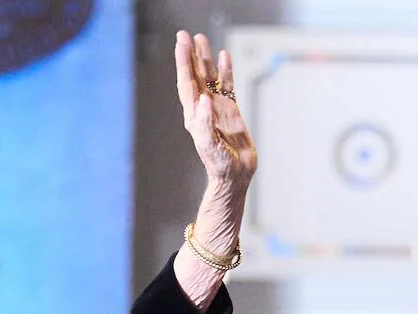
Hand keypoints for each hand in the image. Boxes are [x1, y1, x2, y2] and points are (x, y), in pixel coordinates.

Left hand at [175, 31, 256, 188]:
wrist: (235, 174)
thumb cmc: (218, 163)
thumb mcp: (208, 144)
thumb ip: (205, 121)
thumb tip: (204, 98)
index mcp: (194, 115)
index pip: (186, 83)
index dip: (183, 63)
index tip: (182, 44)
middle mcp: (203, 108)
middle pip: (195, 76)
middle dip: (191, 56)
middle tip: (187, 35)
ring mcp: (217, 108)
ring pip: (210, 77)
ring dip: (206, 59)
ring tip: (203, 39)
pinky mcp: (231, 110)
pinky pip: (227, 86)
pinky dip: (226, 71)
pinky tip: (224, 57)